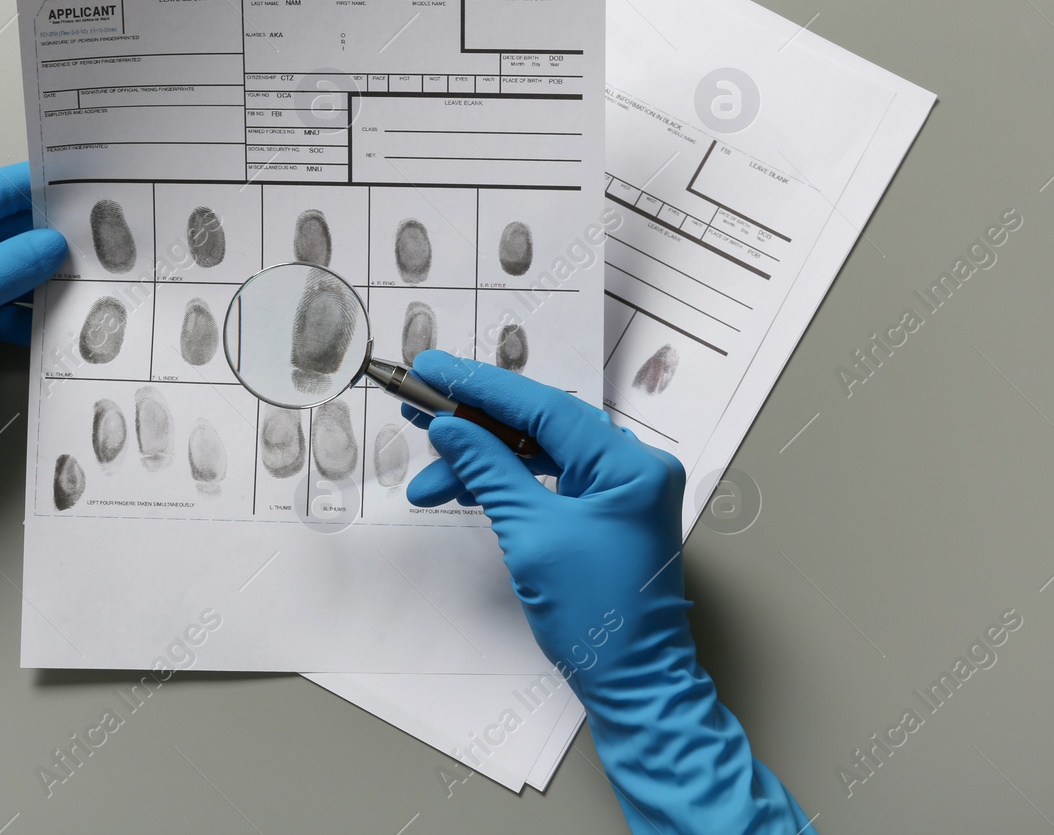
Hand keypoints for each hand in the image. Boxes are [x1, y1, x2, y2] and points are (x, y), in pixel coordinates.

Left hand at [0, 164, 65, 477]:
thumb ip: (5, 269)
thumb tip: (55, 244)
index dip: (43, 187)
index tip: (94, 189)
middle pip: (4, 233)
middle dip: (52, 239)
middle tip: (107, 245)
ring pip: (5, 275)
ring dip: (43, 283)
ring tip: (92, 286)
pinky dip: (24, 318)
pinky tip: (56, 327)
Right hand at [404, 352, 687, 690]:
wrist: (633, 684)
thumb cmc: (596, 617)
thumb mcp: (532, 536)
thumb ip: (490, 473)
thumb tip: (450, 429)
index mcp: (630, 465)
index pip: (546, 408)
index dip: (483, 386)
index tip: (433, 368)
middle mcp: (634, 468)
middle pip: (542, 426)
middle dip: (477, 425)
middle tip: (419, 411)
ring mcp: (622, 491)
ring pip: (542, 455)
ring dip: (485, 462)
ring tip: (429, 477)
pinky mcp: (607, 514)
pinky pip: (551, 481)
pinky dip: (509, 485)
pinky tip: (464, 488)